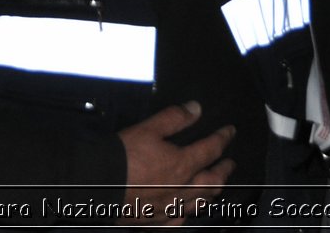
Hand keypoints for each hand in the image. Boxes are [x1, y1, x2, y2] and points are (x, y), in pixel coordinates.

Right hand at [118, 102, 234, 224]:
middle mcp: (182, 189)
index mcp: (183, 164)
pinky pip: (179, 221)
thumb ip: (174, 117)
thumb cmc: (123, 155)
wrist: (99, 182)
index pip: (211, 149)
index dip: (223, 138)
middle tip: (230, 163)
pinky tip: (186, 211)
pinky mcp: (157, 220)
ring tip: (215, 186)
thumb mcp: (149, 128)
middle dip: (224, 170)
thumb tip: (196, 108)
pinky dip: (187, 214)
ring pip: (200, 203)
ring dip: (211, 192)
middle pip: (213, 181)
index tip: (230, 132)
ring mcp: (171, 208)